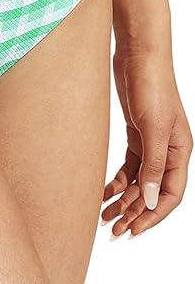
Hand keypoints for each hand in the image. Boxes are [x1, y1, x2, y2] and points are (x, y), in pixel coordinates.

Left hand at [101, 45, 192, 236]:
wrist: (137, 51)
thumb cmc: (151, 84)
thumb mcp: (152, 127)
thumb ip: (152, 165)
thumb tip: (151, 202)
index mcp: (180, 151)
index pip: (171, 194)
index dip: (153, 216)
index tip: (133, 231)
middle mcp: (168, 150)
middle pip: (153, 192)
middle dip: (135, 213)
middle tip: (113, 231)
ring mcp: (151, 142)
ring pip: (140, 181)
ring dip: (124, 200)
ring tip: (105, 217)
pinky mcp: (136, 132)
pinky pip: (129, 166)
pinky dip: (118, 181)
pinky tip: (104, 193)